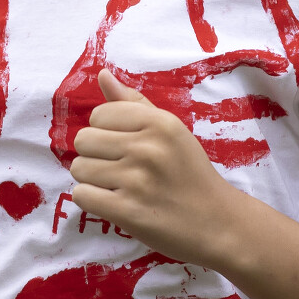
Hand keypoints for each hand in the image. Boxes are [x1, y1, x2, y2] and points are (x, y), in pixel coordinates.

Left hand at [70, 70, 238, 265]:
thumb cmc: (191, 174)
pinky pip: (82, 195)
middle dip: (95, 156)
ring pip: (79, 168)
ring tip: (119, 187)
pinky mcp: (128, 212)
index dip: (106, 132)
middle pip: (84, 140)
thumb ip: (134, 104)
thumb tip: (102, 74)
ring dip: (92, 180)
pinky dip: (92, 200)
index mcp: (160, 123)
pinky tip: (113, 202)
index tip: (126, 147)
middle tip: (120, 169)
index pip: (99, 114)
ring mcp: (137, 181)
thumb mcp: (171, 132)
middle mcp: (148, 148)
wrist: (218, 223)